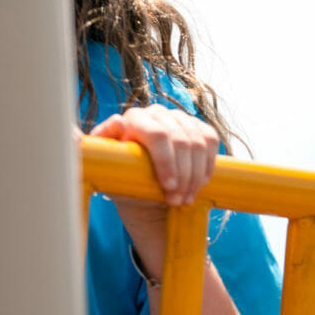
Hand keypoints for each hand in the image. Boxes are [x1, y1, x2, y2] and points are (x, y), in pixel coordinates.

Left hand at [90, 105, 219, 208]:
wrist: (144, 185)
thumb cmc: (122, 177)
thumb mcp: (107, 168)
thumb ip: (104, 145)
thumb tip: (118, 122)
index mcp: (135, 118)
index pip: (157, 134)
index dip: (166, 162)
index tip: (168, 188)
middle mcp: (158, 113)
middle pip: (181, 141)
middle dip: (183, 175)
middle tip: (177, 201)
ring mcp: (180, 118)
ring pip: (198, 144)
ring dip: (196, 176)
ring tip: (186, 199)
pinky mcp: (198, 127)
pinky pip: (211, 142)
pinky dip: (207, 167)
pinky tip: (200, 184)